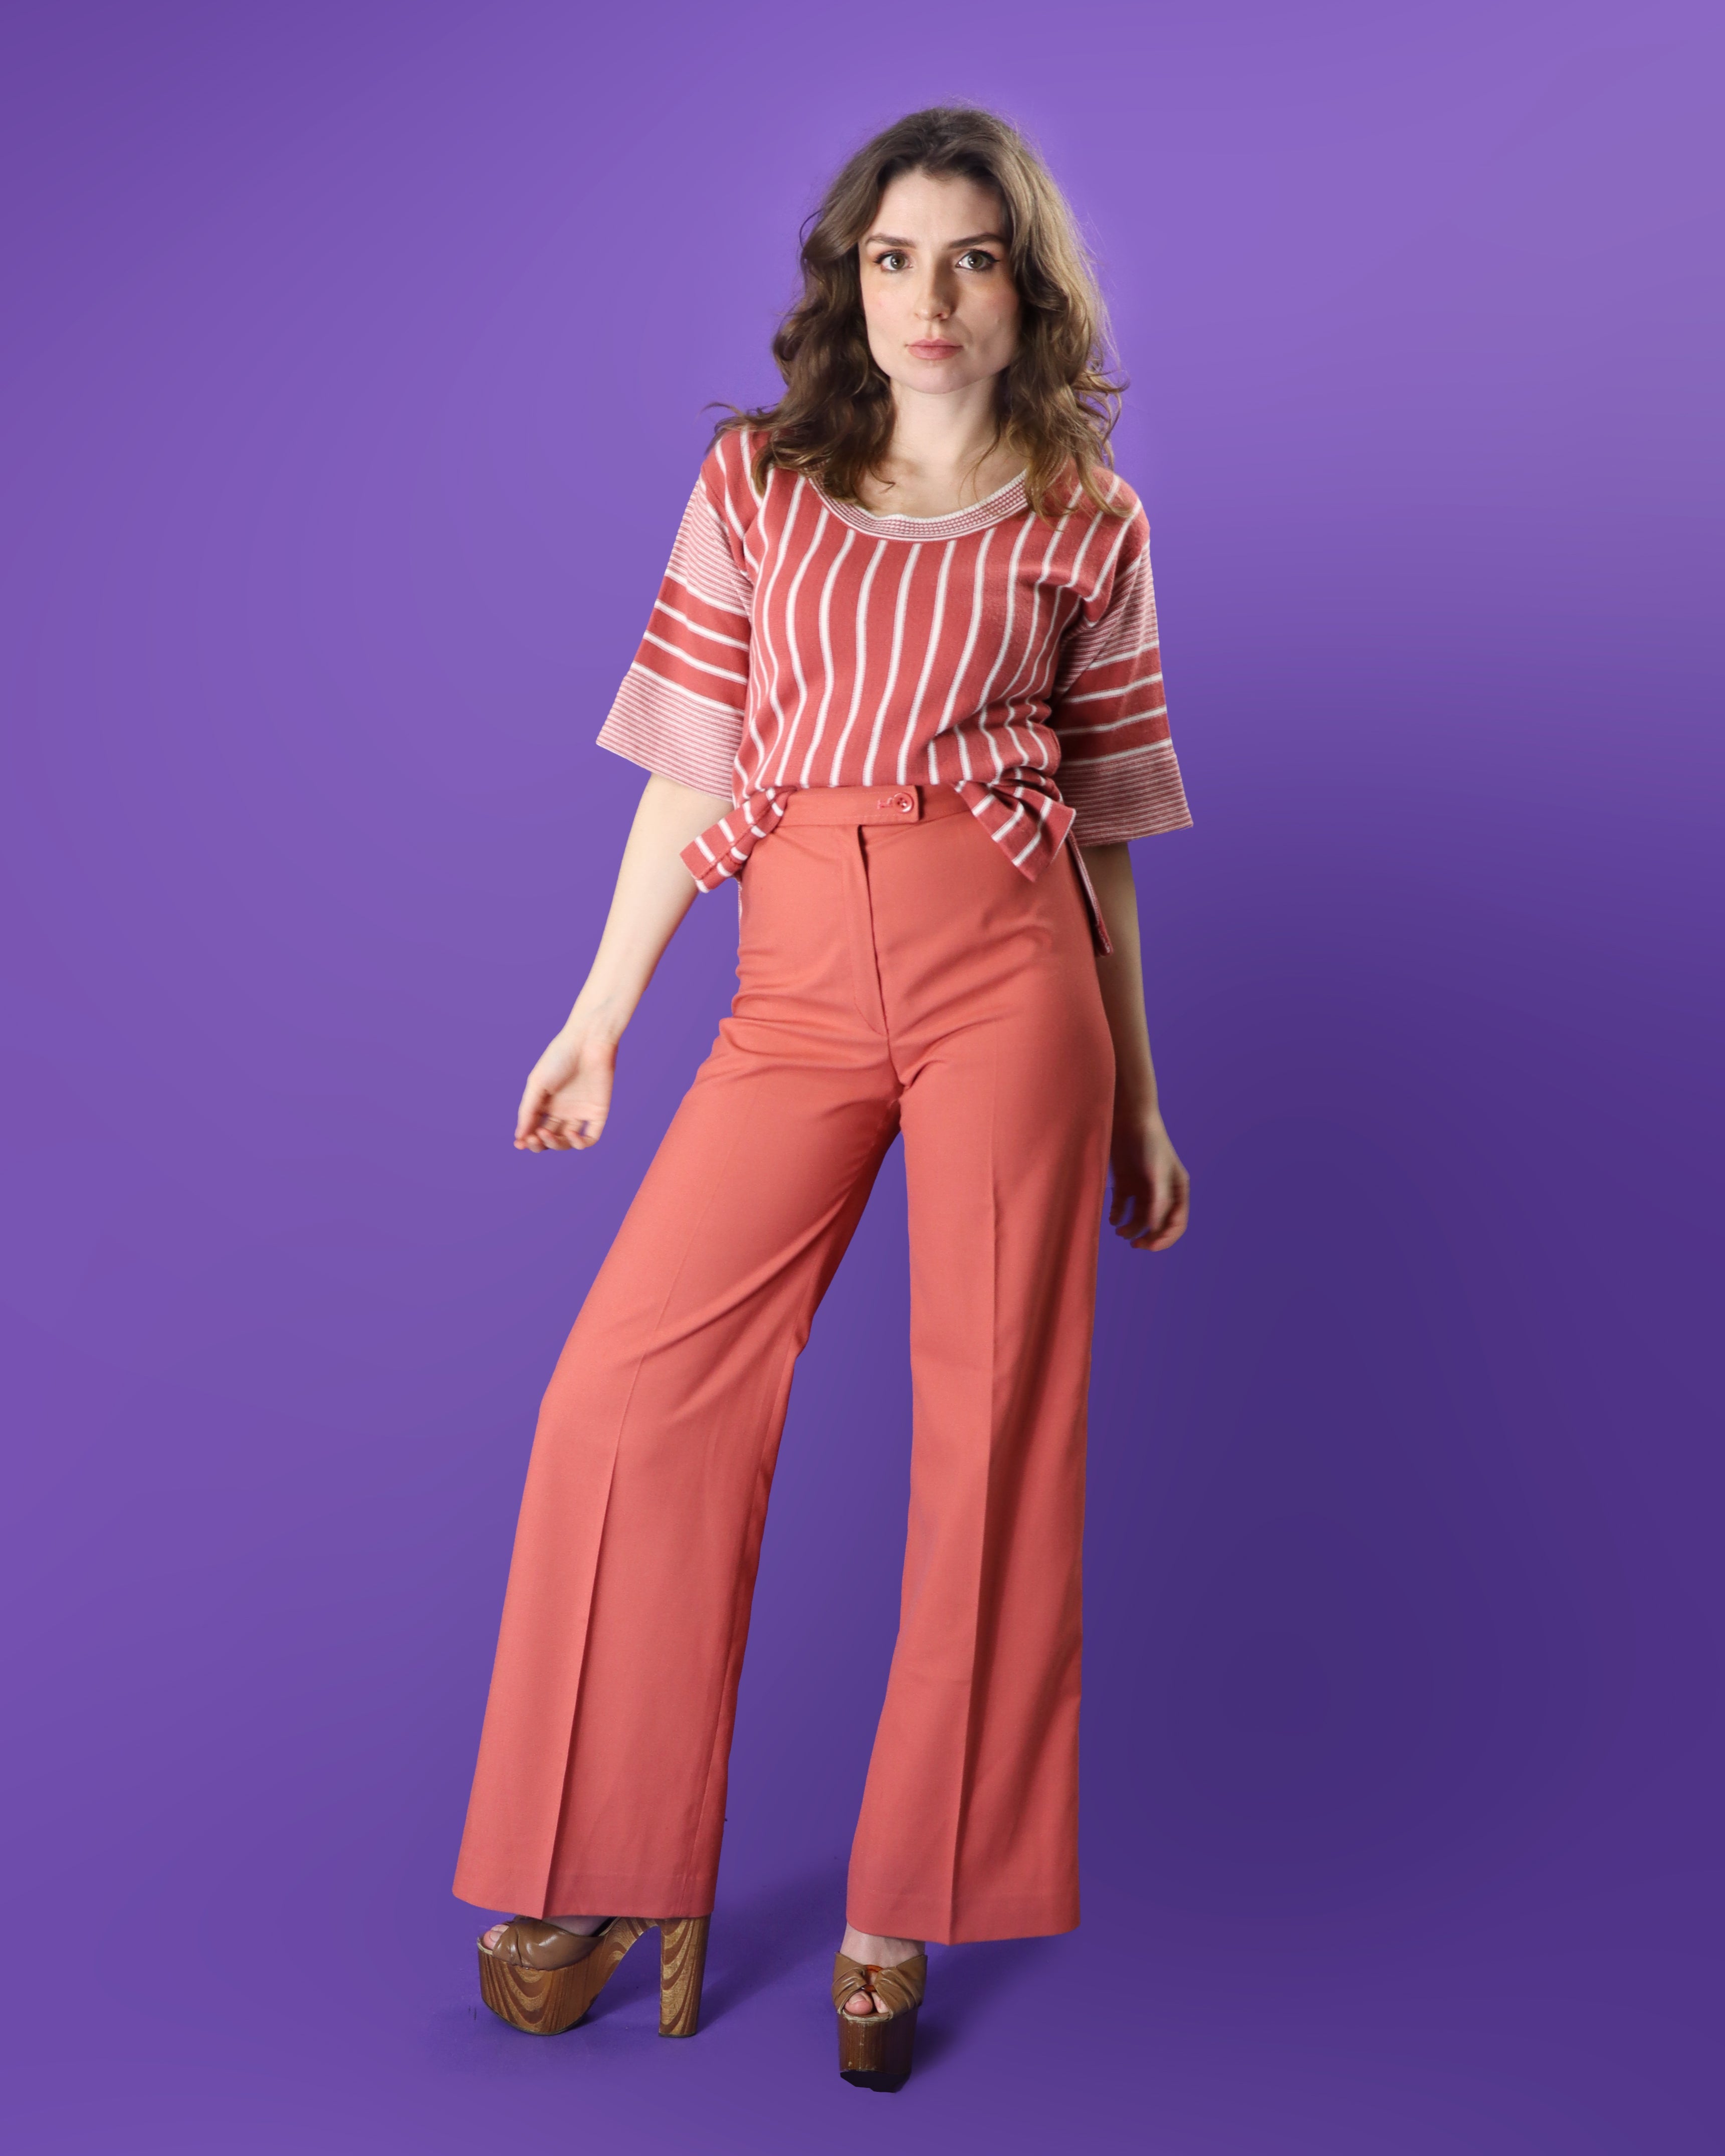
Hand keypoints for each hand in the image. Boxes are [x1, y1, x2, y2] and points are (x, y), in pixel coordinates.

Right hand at [515, 1025, 615, 1151]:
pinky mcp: (598, 1113)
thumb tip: (519, 1137)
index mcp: (546, 1103)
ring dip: (556, 1144)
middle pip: (550, 1138)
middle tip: (534, 1138)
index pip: (535, 1129)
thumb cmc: (559, 1057)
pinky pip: (590, 1138)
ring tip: (546, 1134)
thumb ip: (528, 1110)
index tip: (520, 1144)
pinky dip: (580, 1143)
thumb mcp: (537, 1083)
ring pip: (567, 1141)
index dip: (527, 1139)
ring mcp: (580, 1112)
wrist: (588, 1041)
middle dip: (539, 1143)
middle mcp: (563, 1110)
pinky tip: (571, 1136)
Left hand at [1107, 1108, 1188, 1250]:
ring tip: (1119, 1231)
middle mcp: (1161, 1192)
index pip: (1176, 1223)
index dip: (1165, 1238)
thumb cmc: (1149, 1144)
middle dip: (1147, 1237)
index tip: (1149, 1246)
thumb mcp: (1157, 1173)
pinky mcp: (1125, 1183)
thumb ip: (1158, 1201)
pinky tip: (1112, 1218)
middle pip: (1157, 1224)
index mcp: (1177, 1190)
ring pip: (1138, 1218)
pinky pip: (1122, 1206)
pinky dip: (1117, 1215)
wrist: (1128, 1118)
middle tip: (1134, 1245)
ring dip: (1130, 1228)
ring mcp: (1142, 1188)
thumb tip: (1155, 1228)